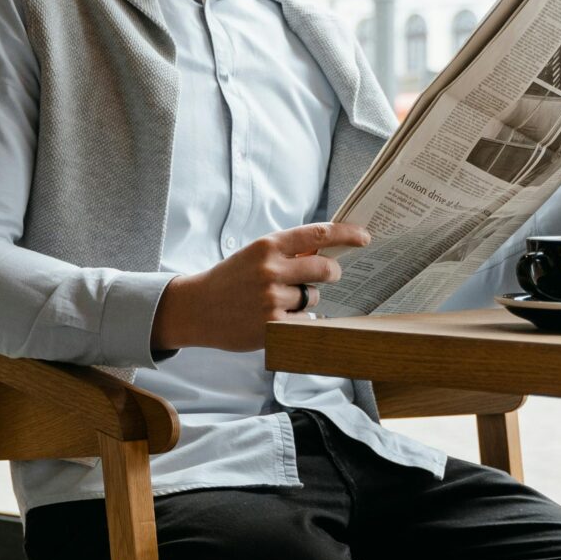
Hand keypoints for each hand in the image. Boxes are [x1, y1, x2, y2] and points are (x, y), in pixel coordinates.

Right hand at [150, 222, 369, 351]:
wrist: (196, 308)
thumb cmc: (230, 279)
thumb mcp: (254, 255)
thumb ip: (287, 252)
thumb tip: (327, 251)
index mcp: (267, 245)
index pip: (318, 233)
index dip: (347, 234)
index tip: (364, 237)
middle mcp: (271, 270)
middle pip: (325, 269)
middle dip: (332, 273)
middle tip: (329, 276)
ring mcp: (271, 299)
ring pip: (313, 298)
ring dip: (306, 300)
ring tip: (280, 301)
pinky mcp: (272, 326)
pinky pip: (305, 322)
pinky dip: (299, 321)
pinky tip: (279, 319)